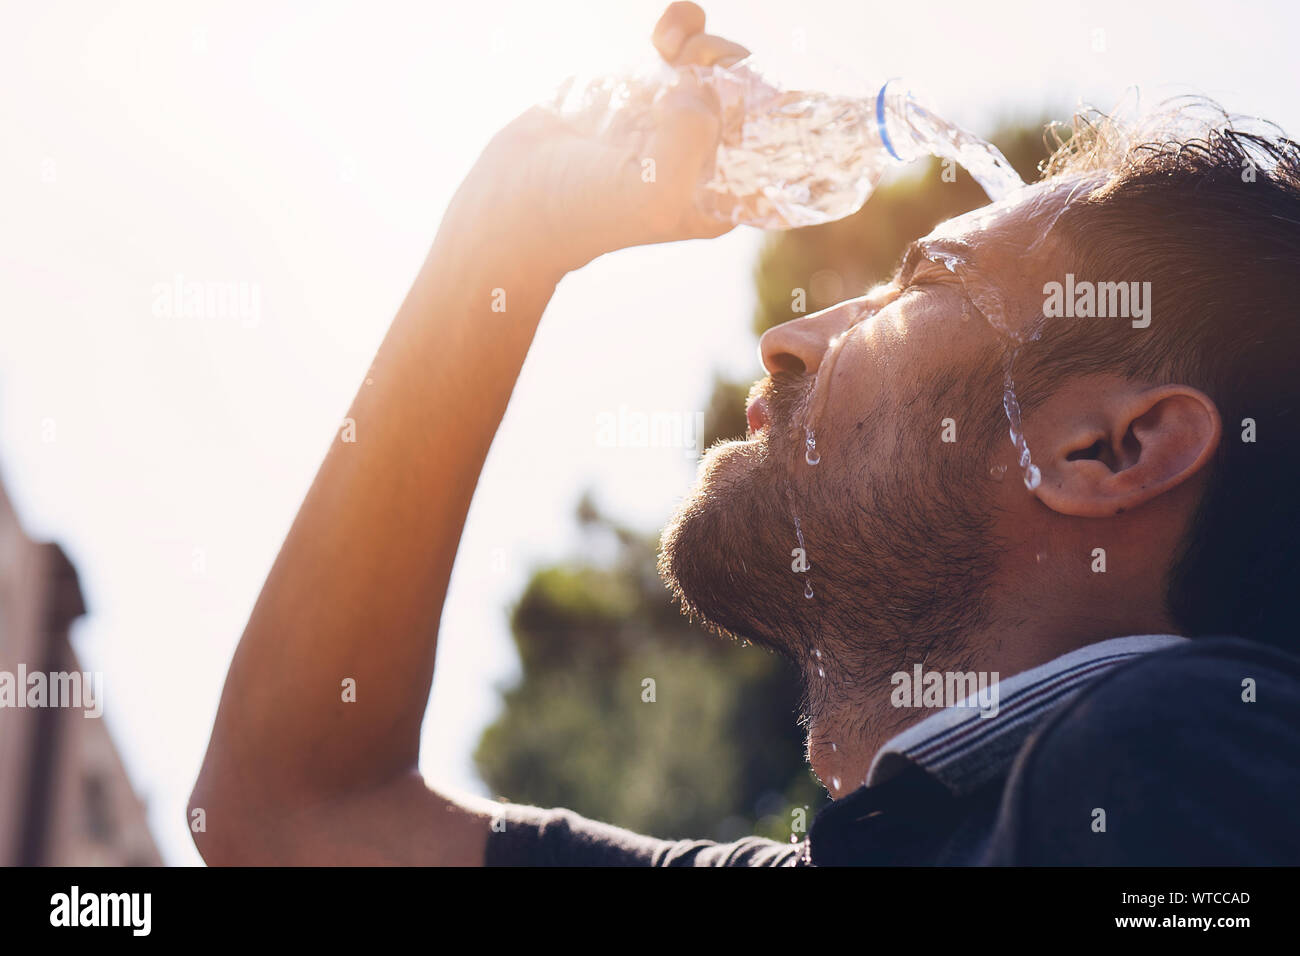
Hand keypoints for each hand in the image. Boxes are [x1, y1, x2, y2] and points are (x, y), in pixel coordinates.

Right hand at [456, 2, 751, 274]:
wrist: (514, 195)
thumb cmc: (584, 210)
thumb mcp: (652, 192)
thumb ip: (690, 141)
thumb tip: (697, 83)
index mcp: (722, 194)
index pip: (778, 148)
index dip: (775, 114)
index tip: (740, 99)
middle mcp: (705, 156)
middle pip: (752, 94)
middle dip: (732, 70)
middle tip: (692, 69)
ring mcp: (675, 117)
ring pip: (721, 62)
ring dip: (706, 44)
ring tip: (671, 51)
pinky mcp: (644, 85)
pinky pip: (685, 41)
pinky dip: (681, 26)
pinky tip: (663, 36)